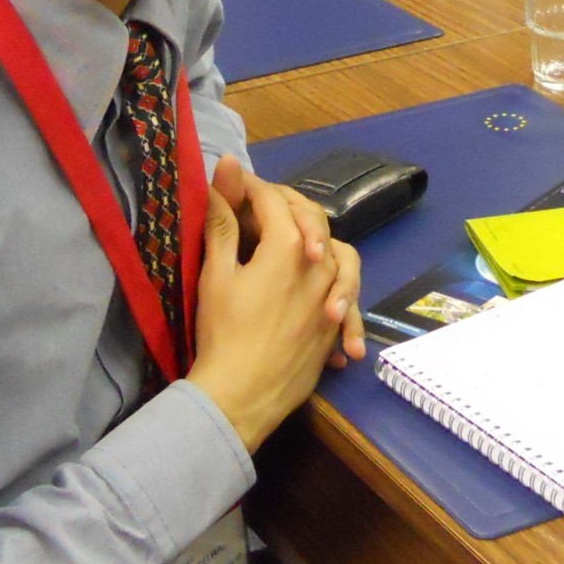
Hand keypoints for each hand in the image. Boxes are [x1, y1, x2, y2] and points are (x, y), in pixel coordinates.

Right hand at [223, 162, 362, 366]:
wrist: (241, 397)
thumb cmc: (223, 332)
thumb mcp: (216, 273)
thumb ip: (224, 218)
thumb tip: (229, 166)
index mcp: (289, 247)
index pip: (274, 200)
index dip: (249, 187)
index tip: (229, 188)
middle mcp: (321, 268)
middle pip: (313, 220)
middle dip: (287, 208)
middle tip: (258, 213)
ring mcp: (333, 300)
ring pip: (345, 258)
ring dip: (325, 249)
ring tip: (306, 254)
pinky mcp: (336, 331)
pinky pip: (348, 303)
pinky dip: (340, 299)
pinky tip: (322, 310)